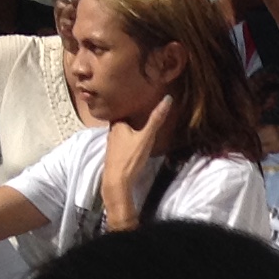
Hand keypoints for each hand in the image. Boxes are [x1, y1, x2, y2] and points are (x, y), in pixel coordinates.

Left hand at [102, 95, 174, 230]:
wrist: (117, 181)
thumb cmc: (130, 157)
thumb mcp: (146, 137)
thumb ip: (156, 119)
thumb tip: (168, 98)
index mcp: (117, 123)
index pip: (121, 108)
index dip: (129, 102)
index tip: (138, 97)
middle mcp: (111, 131)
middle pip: (121, 119)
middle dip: (129, 115)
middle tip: (141, 107)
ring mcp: (111, 143)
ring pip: (120, 130)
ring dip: (128, 127)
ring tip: (139, 121)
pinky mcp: (113, 153)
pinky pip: (120, 140)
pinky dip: (126, 137)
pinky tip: (133, 139)